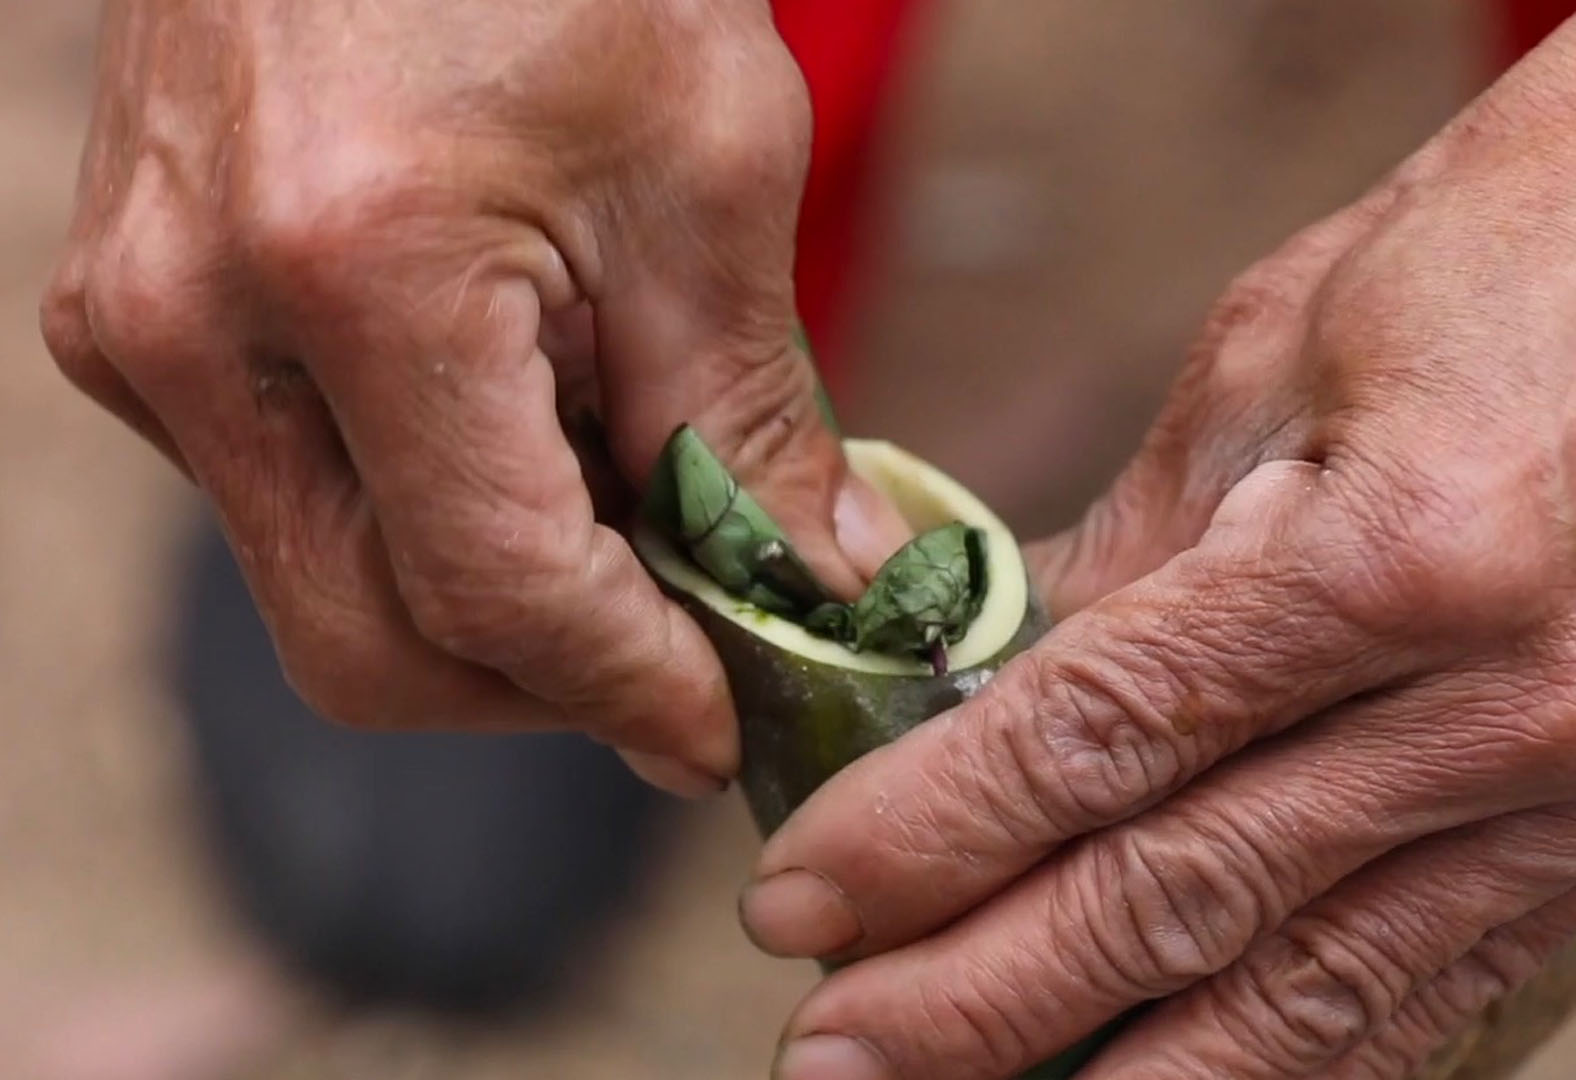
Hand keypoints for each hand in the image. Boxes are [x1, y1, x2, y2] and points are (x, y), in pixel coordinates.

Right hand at [41, 0, 902, 794]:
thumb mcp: (706, 170)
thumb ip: (748, 414)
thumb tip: (816, 591)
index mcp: (350, 275)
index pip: (493, 599)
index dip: (631, 691)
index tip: (725, 727)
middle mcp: (196, 321)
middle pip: (373, 643)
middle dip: (547, 680)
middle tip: (687, 650)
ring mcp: (141, 321)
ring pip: (327, 582)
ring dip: (491, 597)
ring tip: (624, 502)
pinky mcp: (144, 312)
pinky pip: (291, 492)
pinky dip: (424, 510)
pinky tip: (526, 428)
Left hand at [740, 1, 1575, 1074]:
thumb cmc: (1529, 225)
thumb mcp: (1284, 346)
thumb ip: (1147, 552)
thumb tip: (1010, 695)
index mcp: (1403, 551)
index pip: (1107, 743)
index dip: (935, 837)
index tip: (808, 901)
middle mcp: (1527, 702)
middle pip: (1192, 896)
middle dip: (990, 995)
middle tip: (843, 1058)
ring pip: (1324, 988)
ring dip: (1135, 1069)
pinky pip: (1459, 979)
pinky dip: (1313, 1052)